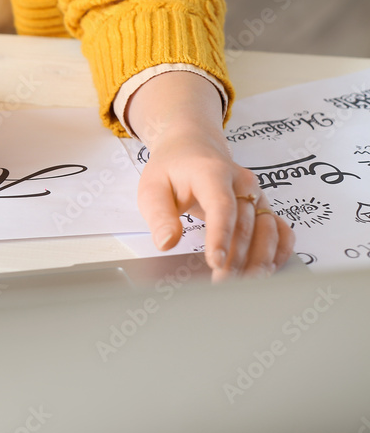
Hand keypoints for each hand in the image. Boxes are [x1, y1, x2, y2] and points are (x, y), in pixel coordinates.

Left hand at [126, 72, 294, 280]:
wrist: (192, 147)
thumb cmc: (172, 169)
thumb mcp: (152, 187)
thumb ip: (159, 215)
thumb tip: (166, 243)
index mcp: (212, 172)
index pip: (222, 206)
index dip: (221, 236)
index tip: (216, 263)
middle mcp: (241, 182)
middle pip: (247, 224)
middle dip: (237, 258)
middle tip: (223, 285)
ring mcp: (256, 194)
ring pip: (268, 230)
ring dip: (260, 259)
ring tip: (246, 284)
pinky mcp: (263, 205)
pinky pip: (280, 228)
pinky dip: (279, 250)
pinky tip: (269, 269)